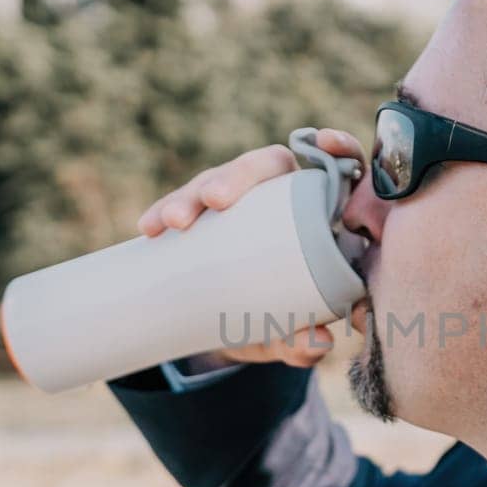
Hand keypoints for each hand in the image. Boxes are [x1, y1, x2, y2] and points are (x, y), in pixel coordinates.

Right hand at [136, 129, 365, 369]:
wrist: (228, 335)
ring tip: (173, 222)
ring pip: (217, 179)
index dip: (337, 147)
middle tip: (213, 201)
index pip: (336, 167)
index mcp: (319, 215)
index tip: (325, 143)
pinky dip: (164, 209)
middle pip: (265, 165)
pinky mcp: (200, 212)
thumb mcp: (286, 336)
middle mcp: (277, 197)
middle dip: (236, 175)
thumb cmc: (275, 325)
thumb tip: (316, 343)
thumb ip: (302, 344)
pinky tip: (149, 228)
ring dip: (191, 194)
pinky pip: (182, 203)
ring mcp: (236, 202)